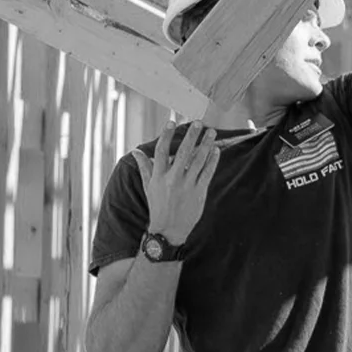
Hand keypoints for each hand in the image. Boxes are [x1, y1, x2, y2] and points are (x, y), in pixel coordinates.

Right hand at [131, 121, 218, 244]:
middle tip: (199, 122)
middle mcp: (172, 179)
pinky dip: (213, 160)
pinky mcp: (199, 192)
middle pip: (182, 153)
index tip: (171, 121)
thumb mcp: (149, 186)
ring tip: (212, 132)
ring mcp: (187, 186)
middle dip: (191, 136)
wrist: (169, 229)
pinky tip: (216, 150)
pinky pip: (207, 173)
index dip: (165, 135)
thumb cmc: (158, 206)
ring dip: (206, 145)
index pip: (161, 151)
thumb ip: (145, 167)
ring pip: (198, 161)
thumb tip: (135, 151)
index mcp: (158, 176)